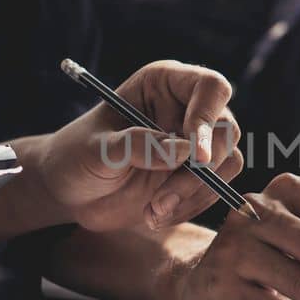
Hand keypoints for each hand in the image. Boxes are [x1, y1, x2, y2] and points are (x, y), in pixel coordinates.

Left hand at [33, 60, 243, 230]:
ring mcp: (197, 142)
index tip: (195, 157)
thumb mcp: (97, 149)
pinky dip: (192, 207)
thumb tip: (183, 151)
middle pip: (226, 130)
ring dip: (195, 194)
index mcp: (164, 84)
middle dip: (199, 172)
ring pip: (227, 162)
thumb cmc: (77, 157)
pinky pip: (217, 189)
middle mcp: (188, 107)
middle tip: (161, 199)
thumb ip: (136, 145)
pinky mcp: (198, 174)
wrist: (72, 191)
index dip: (208, 118)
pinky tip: (156, 215)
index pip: (210, 87)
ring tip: (152, 212)